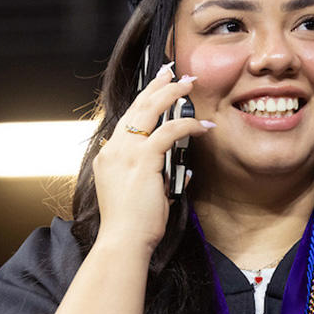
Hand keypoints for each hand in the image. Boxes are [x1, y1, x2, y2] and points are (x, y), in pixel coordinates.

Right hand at [92, 63, 211, 255]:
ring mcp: (125, 152)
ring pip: (150, 110)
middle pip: (137, 106)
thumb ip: (158, 177)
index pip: (128, 118)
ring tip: (190, 85)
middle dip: (158, 86)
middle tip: (174, 73)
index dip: (144, 99)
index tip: (157, 85)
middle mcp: (114, 149)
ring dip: (173, 94)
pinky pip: (169, 132)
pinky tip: (203, 125)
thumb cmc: (132, 224)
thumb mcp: (143, 194)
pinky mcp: (142, 159)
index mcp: (109, 156)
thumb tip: (181, 172)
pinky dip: (188, 125)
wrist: (123, 241)